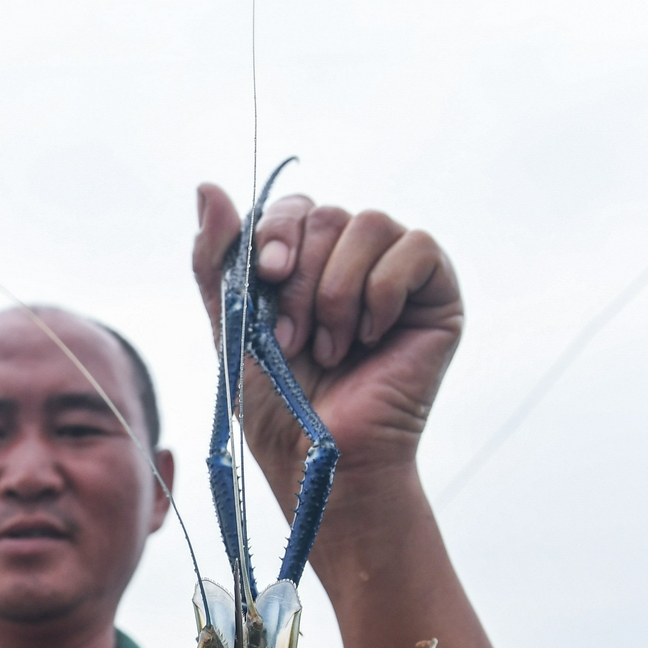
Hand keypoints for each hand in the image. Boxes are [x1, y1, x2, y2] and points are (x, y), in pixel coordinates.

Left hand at [191, 184, 462, 490]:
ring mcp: (398, 275)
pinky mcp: (439, 293)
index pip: (293, 208)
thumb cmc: (281, 408)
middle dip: (302, 278)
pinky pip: (416, 247)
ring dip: (337, 291)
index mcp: (308, 266)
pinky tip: (373, 337)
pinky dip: (384, 290)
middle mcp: (353, 262)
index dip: (276, 233)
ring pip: (369, 223)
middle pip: (327, 214)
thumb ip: (218, 261)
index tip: (267, 278)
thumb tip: (208, 187)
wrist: (323, 460)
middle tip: (294, 339)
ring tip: (331, 349)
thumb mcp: (232, 328)